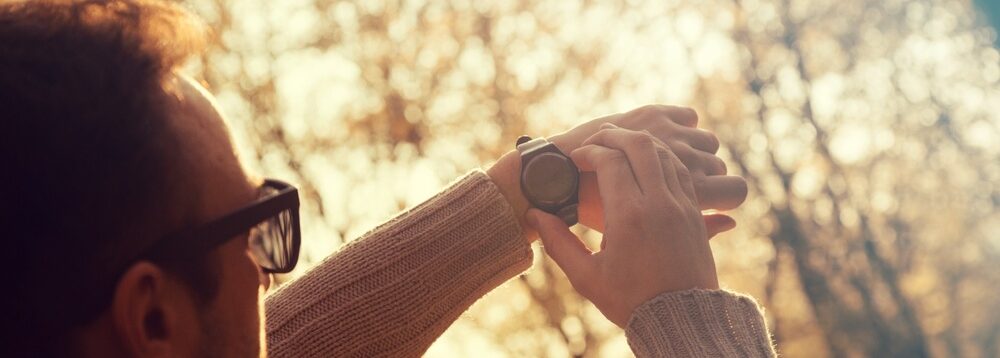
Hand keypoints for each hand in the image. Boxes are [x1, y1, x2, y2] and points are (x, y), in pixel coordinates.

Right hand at [526, 124, 718, 326]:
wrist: (681, 320)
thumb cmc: (630, 301)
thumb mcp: (586, 276)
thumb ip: (558, 242)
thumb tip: (535, 215)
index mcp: (629, 217)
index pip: (610, 160)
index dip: (589, 151)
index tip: (576, 158)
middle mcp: (659, 203)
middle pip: (640, 144)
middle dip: (614, 135)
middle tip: (596, 141)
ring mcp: (682, 205)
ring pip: (664, 153)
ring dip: (639, 143)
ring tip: (619, 148)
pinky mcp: (696, 212)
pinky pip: (681, 171)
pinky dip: (661, 159)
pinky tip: (646, 166)